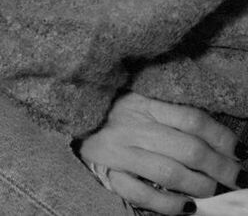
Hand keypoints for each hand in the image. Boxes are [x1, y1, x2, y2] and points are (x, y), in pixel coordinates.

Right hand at [77, 93, 246, 214]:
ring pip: (170, 173)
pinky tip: (188, 206)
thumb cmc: (114, 114)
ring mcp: (118, 151)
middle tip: (237, 177)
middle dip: (220, 167)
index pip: (192, 118)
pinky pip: (144, 194)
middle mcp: (132, 125)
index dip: (221, 137)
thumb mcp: (140, 101)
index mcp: (142, 101)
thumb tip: (216, 138)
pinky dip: (170, 205)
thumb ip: (171, 114)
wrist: (74, 123)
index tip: (238, 150)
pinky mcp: (108, 174)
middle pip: (187, 148)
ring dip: (200, 186)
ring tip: (213, 190)